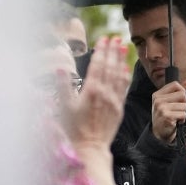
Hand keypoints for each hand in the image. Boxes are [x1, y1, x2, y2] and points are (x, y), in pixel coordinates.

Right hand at [59, 36, 129, 184]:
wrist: (90, 147)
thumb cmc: (74, 129)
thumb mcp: (64, 106)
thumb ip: (63, 85)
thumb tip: (60, 67)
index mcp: (91, 90)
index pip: (98, 65)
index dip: (101, 51)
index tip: (104, 39)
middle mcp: (105, 93)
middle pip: (110, 67)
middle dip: (113, 51)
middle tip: (116, 37)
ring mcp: (114, 101)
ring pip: (119, 76)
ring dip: (121, 60)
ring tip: (123, 47)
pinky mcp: (119, 109)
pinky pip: (124, 89)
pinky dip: (125, 77)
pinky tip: (126, 69)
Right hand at [152, 79, 185, 142]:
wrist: (159, 134)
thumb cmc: (165, 116)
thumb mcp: (168, 102)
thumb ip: (178, 91)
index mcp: (157, 94)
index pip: (175, 84)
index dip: (182, 91)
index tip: (180, 100)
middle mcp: (158, 100)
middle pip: (182, 94)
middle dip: (184, 103)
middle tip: (179, 110)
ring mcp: (162, 108)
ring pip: (184, 105)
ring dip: (183, 113)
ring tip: (176, 117)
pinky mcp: (167, 117)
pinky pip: (183, 114)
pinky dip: (182, 119)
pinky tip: (176, 122)